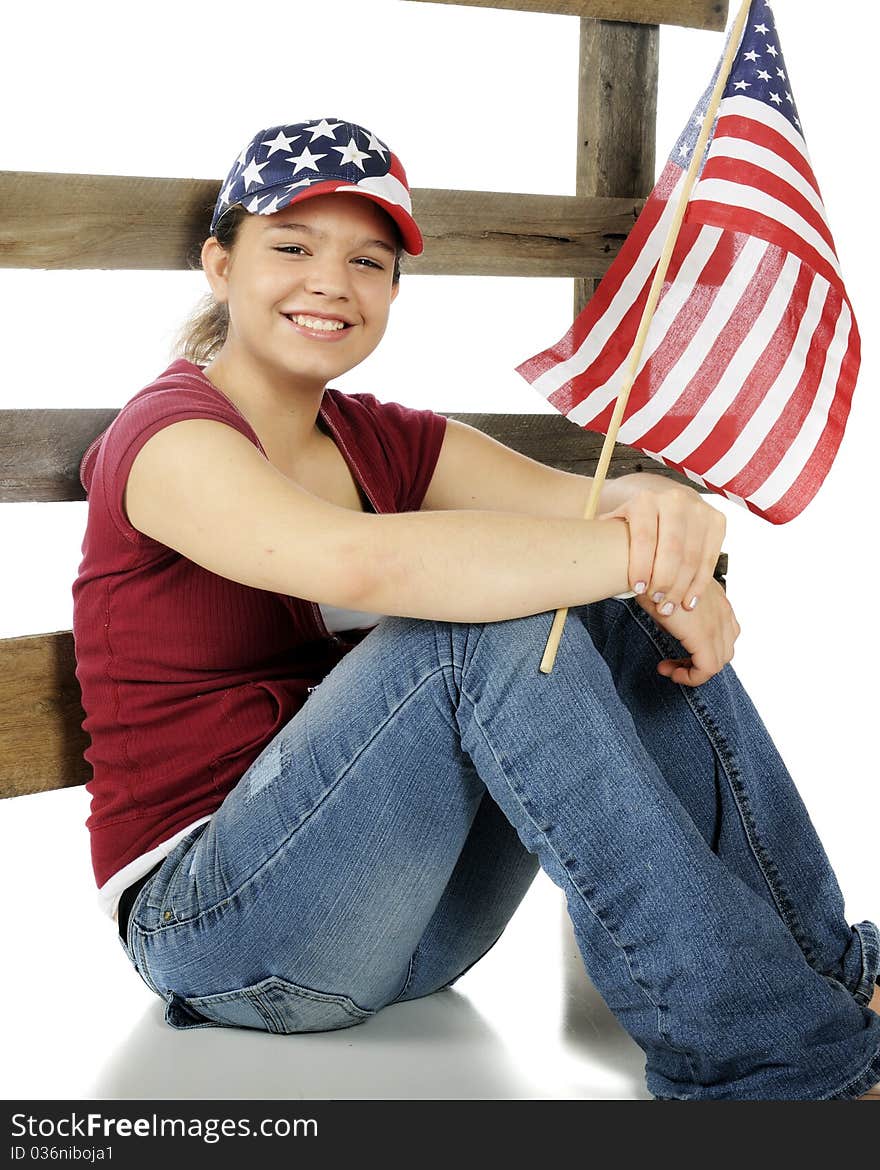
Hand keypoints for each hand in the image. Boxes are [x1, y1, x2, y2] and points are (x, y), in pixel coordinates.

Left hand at [598, 482, 725, 617]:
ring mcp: (699, 510)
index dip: (641, 565)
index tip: (638, 589)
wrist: (661, 498)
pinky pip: (709, 559)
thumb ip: (604, 539)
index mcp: (645, 500)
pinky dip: (699, 584)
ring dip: (681, 587)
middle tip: (657, 603)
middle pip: (672, 549)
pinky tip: (688, 601)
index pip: (644, 537)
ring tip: (669, 606)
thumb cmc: (632, 522)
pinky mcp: (717, 521)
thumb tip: (584, 557)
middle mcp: (675, 501)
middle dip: (664, 581)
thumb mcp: (615, 522)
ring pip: (692, 557)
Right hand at [637, 577, 740, 686]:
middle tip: (674, 664)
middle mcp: (722, 610)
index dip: (702, 647)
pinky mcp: (704, 636)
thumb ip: (677, 608)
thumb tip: (669, 623)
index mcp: (717, 598)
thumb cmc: (650, 576)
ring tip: (672, 669)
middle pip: (725, 648)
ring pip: (719, 660)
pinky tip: (673, 673)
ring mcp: (716, 623)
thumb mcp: (669, 591)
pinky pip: (708, 668)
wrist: (644, 571)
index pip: (724, 632)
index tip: (677, 649)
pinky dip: (692, 676)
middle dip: (699, 661)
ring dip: (695, 670)